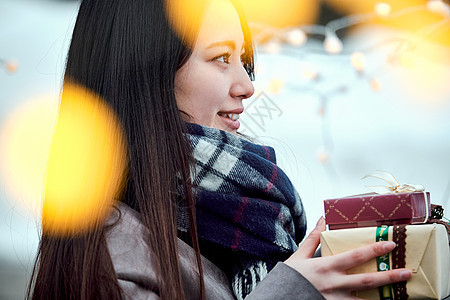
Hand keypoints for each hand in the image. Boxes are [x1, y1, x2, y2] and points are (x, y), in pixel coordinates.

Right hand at [284, 217, 411, 299]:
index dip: (375, 250)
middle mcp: (334, 284)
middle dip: (389, 276)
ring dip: (383, 297)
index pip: (356, 256)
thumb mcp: (299, 256)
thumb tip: (323, 219)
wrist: (278, 299)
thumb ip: (313, 239)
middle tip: (407, 273)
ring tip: (399, 294)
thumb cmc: (289, 278)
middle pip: (367, 281)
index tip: (390, 245)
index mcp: (326, 267)